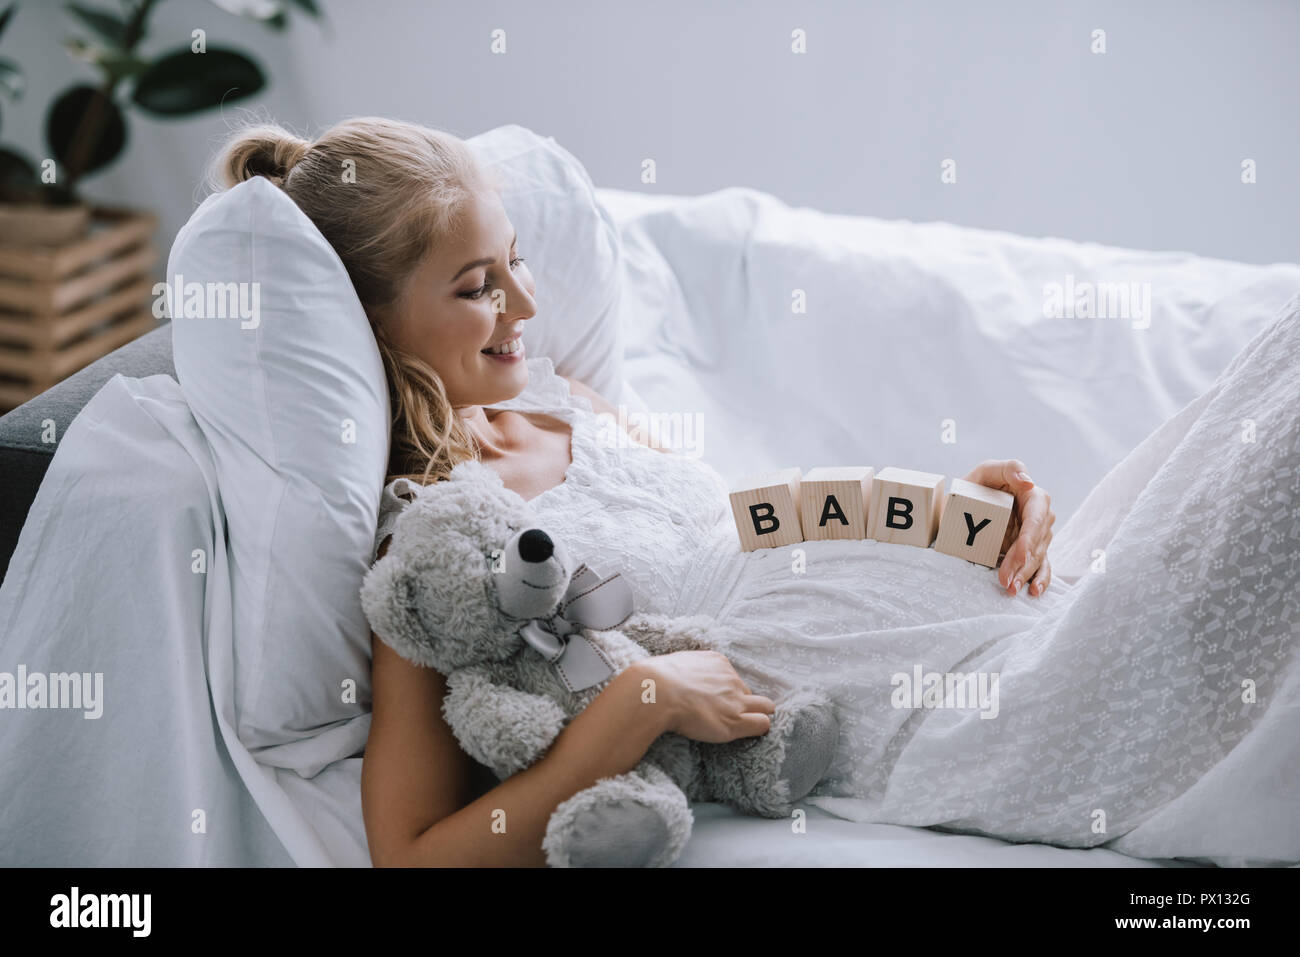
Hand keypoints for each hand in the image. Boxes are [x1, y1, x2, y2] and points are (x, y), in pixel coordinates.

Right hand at [640, 651, 774, 742]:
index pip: (732, 679)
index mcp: (717, 662)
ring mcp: (735, 699)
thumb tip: (684, 680)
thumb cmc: (657, 681)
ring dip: (756, 716)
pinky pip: (762, 723)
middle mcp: (730, 678)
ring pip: (765, 707)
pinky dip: (759, 728)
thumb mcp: (677, 665)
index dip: (727, 693)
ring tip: (746, 727)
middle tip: (728, 717)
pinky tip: (752, 733)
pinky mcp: (735, 720)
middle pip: (748, 693)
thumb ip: (690, 671)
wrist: (656, 692)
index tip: (718, 702)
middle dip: (742, 704)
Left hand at [963, 458, 1054, 596]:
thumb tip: (1028, 482)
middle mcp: (1039, 516)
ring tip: (1011, 589)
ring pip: (1037, 557)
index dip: (1030, 537)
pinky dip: (1039, 579)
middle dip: (1023, 563)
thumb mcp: (986, 471)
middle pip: (1037, 542)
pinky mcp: (1030, 551)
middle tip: (1006, 579)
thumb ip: (1008, 469)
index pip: (1037, 517)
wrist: (957, 509)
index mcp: (1032, 496)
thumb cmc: (975, 486)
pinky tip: (1033, 591)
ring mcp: (1035, 535)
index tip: (1020, 554)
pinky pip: (1040, 566)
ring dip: (1026, 575)